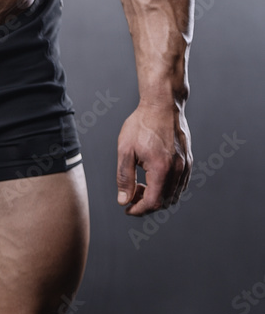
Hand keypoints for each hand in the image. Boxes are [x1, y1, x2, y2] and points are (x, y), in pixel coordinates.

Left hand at [116, 101, 191, 215]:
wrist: (162, 103)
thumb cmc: (142, 123)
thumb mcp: (125, 149)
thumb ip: (124, 177)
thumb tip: (123, 200)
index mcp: (161, 169)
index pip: (153, 202)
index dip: (138, 209)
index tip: (127, 208)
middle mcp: (178, 170)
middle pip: (165, 202)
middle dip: (146, 204)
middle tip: (131, 195)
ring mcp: (186, 165)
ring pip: (174, 195)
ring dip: (158, 197)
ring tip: (141, 186)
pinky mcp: (188, 160)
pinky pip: (181, 184)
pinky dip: (168, 189)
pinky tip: (154, 179)